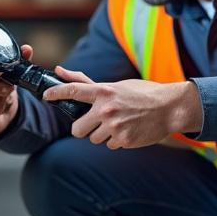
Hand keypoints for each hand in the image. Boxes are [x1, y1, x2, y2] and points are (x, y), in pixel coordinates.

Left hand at [42, 67, 203, 148]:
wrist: (170, 108)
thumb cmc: (142, 94)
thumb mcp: (116, 85)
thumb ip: (87, 83)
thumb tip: (60, 71)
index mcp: (104, 92)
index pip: (73, 91)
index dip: (56, 93)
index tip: (46, 96)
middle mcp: (106, 109)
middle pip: (77, 129)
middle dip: (83, 128)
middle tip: (94, 123)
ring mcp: (114, 126)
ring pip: (95, 139)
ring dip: (103, 134)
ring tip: (120, 123)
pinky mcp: (124, 140)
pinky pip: (111, 145)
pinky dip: (117, 140)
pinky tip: (129, 130)